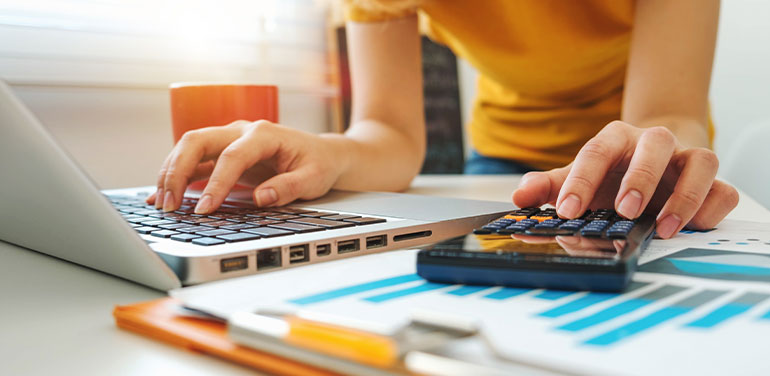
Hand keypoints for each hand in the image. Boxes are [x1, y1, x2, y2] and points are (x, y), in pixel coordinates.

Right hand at [146, 120, 345, 213]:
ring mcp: (230, 139)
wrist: (323, 154)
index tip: (204, 209)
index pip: (232, 156)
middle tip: (169, 204)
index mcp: (264, 134)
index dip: (216, 184)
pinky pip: (194, 161)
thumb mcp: (313, 178)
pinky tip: (162, 195)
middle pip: (197, 141)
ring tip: (162, 204)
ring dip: (171, 173)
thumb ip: (288, 187)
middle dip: (177, 171)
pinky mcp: (224, 152)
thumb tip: (261, 198)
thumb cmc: (318, 164)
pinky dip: (176, 176)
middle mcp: (241, 131)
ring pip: (189, 148)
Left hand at [512, 121, 738, 238]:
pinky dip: (710, 208)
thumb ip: (549, 186)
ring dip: (683, 195)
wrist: (656, 161)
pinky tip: (692, 226)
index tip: (567, 211)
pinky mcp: (713, 181)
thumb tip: (518, 197)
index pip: (597, 151)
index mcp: (616, 139)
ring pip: (700, 162)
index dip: (581, 180)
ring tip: (662, 227)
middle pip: (654, 144)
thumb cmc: (612, 173)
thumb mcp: (578, 177)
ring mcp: (688, 160)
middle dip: (639, 177)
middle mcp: (654, 143)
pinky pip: (723, 189)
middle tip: (624, 210)